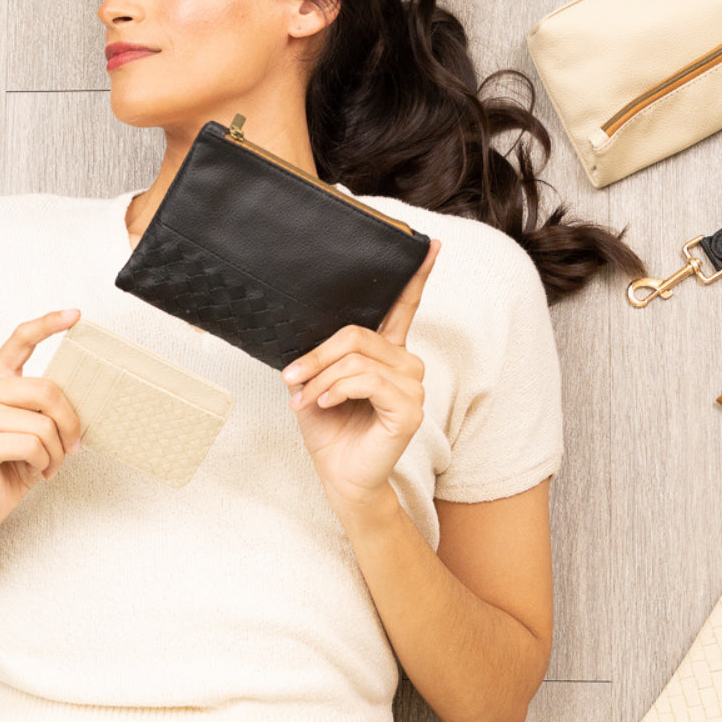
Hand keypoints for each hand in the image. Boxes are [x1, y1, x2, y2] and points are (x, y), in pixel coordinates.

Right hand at [0, 307, 83, 533]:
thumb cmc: (13, 462)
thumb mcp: (34, 425)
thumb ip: (45, 404)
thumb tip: (81, 396)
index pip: (20, 339)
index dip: (48, 324)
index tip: (76, 315)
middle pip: (46, 390)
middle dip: (70, 424)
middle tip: (72, 447)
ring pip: (42, 424)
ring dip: (56, 452)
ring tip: (47, 464)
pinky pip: (31, 446)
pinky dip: (43, 464)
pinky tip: (33, 470)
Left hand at [281, 239, 440, 511]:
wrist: (338, 476)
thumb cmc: (329, 430)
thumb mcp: (314, 383)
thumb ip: (319, 355)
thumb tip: (303, 335)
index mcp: (386, 353)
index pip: (403, 307)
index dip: (416, 276)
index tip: (429, 246)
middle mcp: (404, 364)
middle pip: (358, 335)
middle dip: (317, 355)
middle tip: (291, 377)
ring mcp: (411, 386)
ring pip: (359, 359)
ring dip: (321, 377)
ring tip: (303, 398)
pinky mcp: (409, 409)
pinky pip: (367, 381)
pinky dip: (337, 389)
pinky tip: (325, 403)